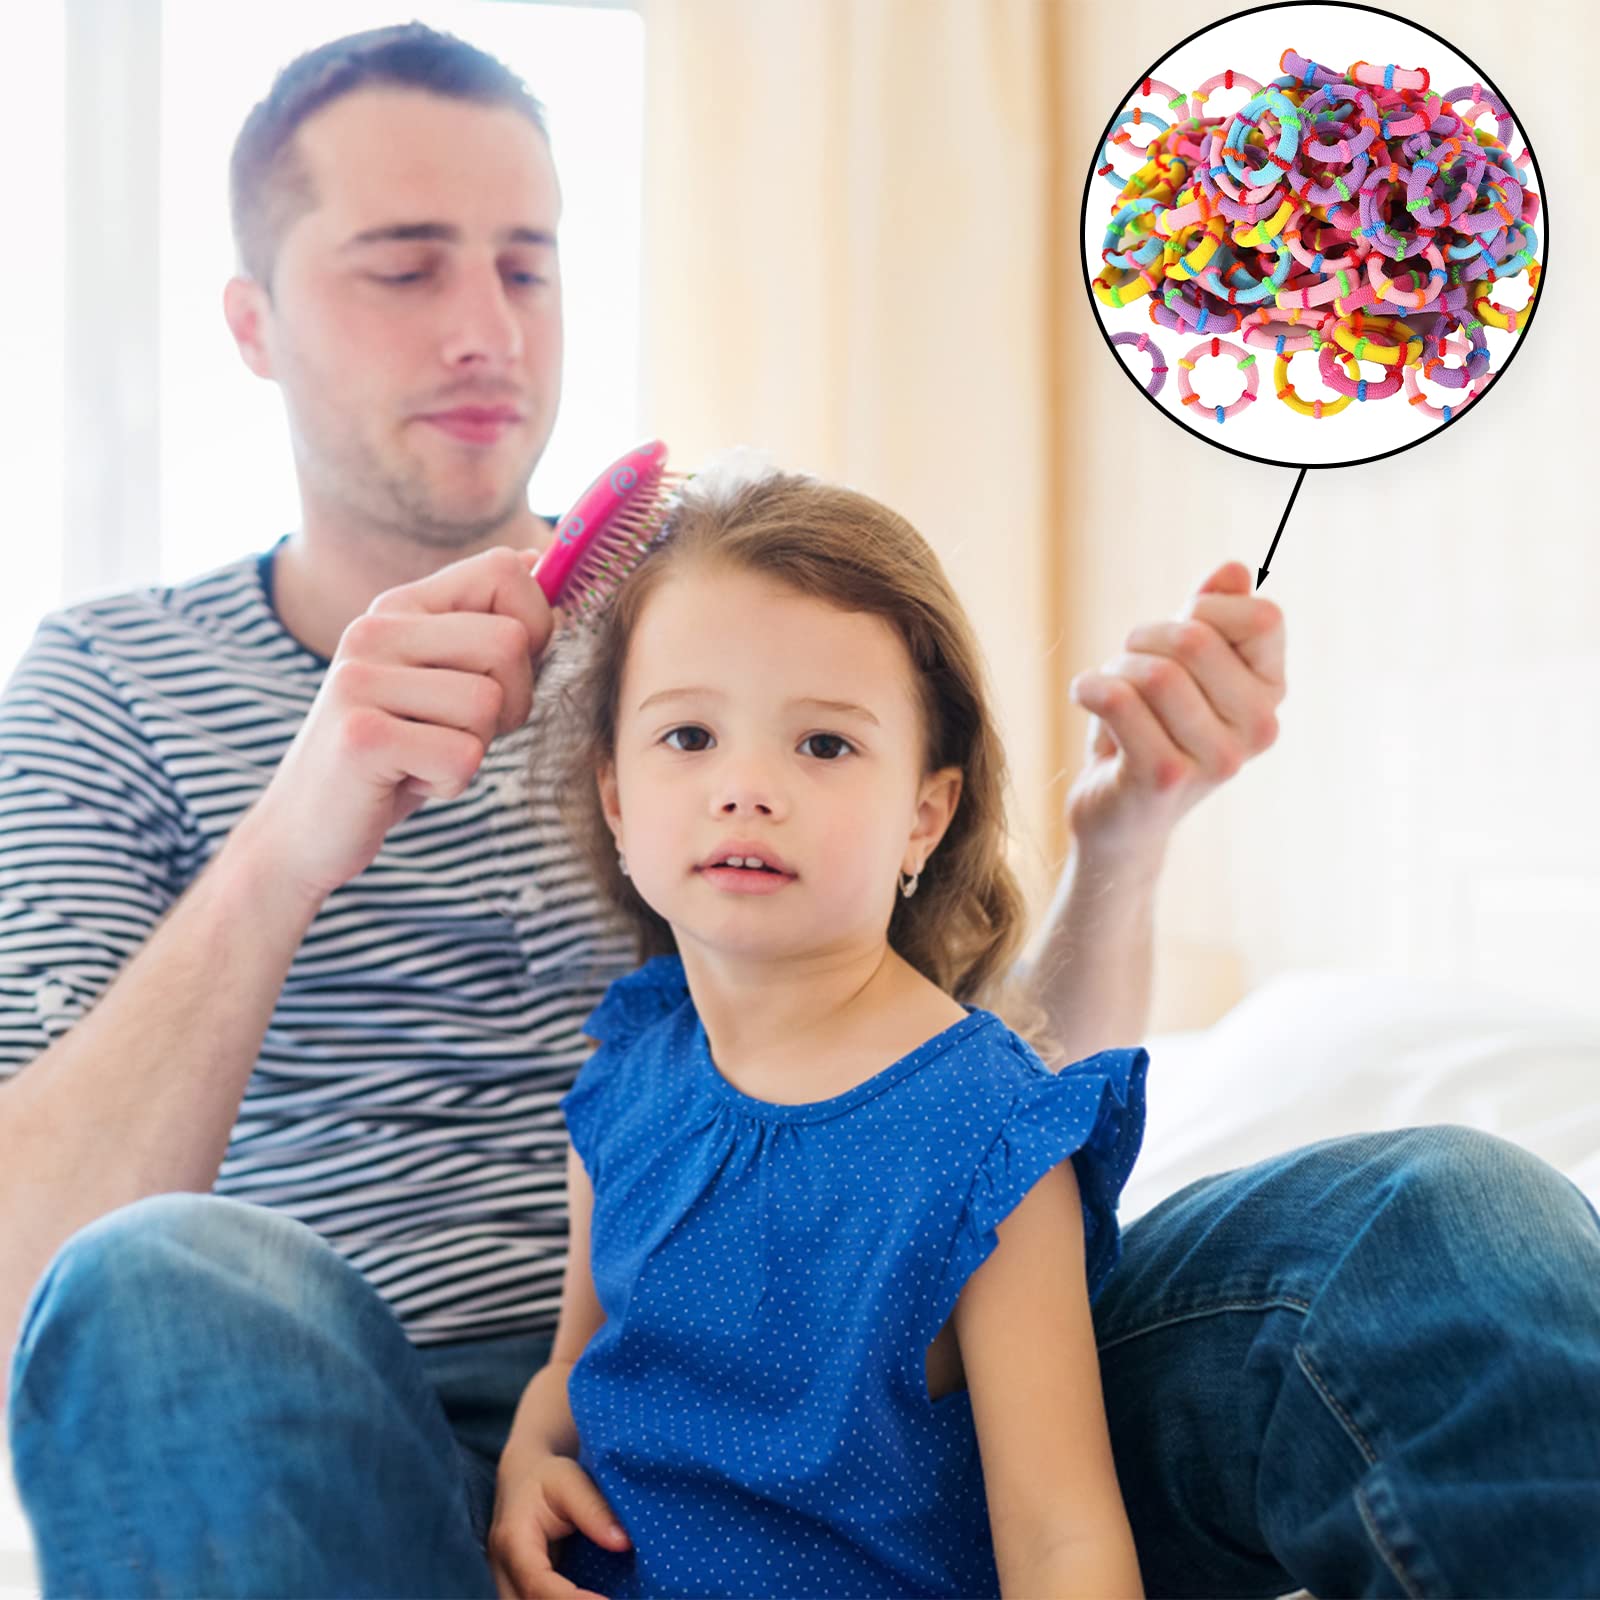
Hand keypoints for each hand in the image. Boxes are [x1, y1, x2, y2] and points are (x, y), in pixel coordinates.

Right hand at [237, 545, 553, 908]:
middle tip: (460, 730)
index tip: (501, 672)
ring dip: (475, 747)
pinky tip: (407, 780)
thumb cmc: (395, 752)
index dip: (534, 627)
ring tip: (425, 755)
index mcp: (401, 607)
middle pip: (510, 641)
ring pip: (489, 703)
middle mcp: (374, 630)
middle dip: (511, 701)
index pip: (506, 571)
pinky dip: (450, 782)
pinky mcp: (361, 737)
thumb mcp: (443, 680)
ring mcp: (360, 680)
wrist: (307, 827)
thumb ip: (485, 626)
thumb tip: (540, 560)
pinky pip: (463, 756)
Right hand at [488, 1448, 630, 1599]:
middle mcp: (502, 1569)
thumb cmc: (547, 1476)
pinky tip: (592, 1597)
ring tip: (603, 1598)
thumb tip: (623, 1543)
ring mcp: (506, 1583)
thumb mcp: (570, 1481)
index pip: (537, 1584)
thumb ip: (594, 1510)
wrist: (521, 1477)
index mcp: (513, 1541)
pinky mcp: (517, 1589)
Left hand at [1065, 560, 1285, 865]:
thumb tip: (1235, 569)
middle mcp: (1258, 730)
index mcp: (1271, 694)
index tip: (1178, 633)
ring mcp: (1216, 760)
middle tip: (1127, 666)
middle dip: (1144, 639)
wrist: (1120, 818)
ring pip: (1155, 672)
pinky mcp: (1164, 778)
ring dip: (1115, 669)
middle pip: (1195, 639)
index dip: (1206, 608)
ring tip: (1108, 691)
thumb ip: (1210, 616)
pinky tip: (1085, 695)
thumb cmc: (1150, 731)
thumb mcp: (1182, 668)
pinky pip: (1120, 702)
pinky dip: (1090, 687)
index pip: (1261, 618)